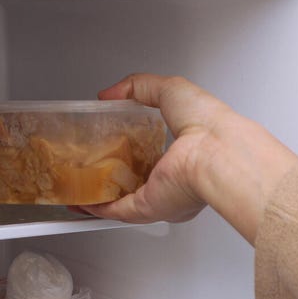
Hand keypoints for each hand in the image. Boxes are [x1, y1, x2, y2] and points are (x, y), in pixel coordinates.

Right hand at [81, 74, 297, 243]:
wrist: (216, 153)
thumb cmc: (208, 124)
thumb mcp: (170, 89)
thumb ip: (139, 87)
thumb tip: (110, 94)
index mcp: (187, 154)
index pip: (156, 155)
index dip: (133, 150)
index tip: (113, 144)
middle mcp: (176, 179)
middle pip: (139, 180)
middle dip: (116, 176)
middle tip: (92, 166)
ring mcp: (162, 195)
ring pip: (125, 200)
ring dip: (102, 195)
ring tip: (81, 186)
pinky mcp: (149, 207)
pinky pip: (118, 211)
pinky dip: (99, 208)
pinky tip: (84, 203)